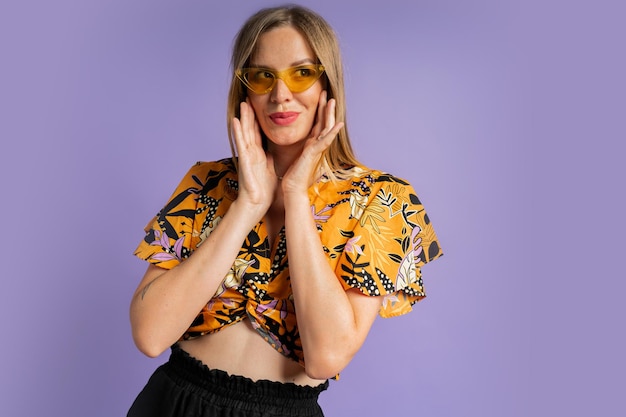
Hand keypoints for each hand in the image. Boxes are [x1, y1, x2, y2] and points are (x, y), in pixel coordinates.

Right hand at [232, 100, 277, 214]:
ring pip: (245, 133)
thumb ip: (269, 159)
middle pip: (251, 129)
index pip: (258, 134)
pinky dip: (238, 132)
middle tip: (248, 98)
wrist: (256, 204)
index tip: (258, 107)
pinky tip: (236, 120)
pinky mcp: (245, 161)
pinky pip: (241, 143)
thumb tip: (272, 152)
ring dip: (243, 118)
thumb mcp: (269, 170)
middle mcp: (252, 153)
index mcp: (259, 155)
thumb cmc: (263, 191)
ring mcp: (247, 156)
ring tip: (242, 103)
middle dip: (250, 114)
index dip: (258, 120)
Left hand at [281, 90, 343, 193]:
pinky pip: (325, 141)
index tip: (321, 98)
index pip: (318, 124)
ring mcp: (317, 149)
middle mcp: (316, 145)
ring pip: (326, 128)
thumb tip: (300, 144)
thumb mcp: (297, 156)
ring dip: (330, 114)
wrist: (292, 188)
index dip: (320, 111)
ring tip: (332, 101)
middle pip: (324, 123)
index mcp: (312, 144)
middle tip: (328, 93)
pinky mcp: (314, 154)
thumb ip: (301, 148)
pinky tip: (338, 124)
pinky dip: (332, 132)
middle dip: (326, 108)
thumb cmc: (294, 175)